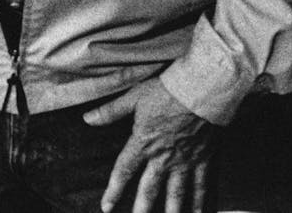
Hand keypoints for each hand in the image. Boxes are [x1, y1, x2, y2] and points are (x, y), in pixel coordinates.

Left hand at [84, 77, 215, 212]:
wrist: (199, 90)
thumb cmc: (165, 91)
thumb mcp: (133, 98)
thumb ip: (110, 111)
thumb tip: (87, 119)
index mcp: (143, 143)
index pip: (124, 171)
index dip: (113, 190)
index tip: (106, 207)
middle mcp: (163, 157)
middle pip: (150, 189)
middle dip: (141, 209)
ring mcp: (184, 161)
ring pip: (176, 193)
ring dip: (172, 211)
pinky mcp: (203, 160)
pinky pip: (202, 186)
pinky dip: (201, 203)